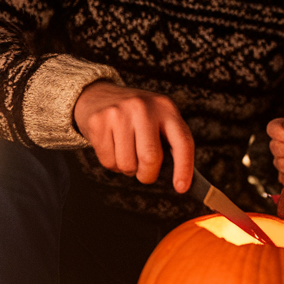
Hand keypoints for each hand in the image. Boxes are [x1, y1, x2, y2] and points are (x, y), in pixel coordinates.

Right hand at [73, 81, 193, 191]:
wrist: (99, 95)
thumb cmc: (136, 118)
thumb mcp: (158, 120)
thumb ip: (169, 144)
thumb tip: (180, 182)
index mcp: (165, 108)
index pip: (182, 142)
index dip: (184, 168)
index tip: (181, 187)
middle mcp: (143, 107)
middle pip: (150, 158)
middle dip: (147, 175)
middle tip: (144, 173)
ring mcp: (119, 112)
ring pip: (127, 164)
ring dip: (127, 169)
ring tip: (126, 153)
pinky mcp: (98, 121)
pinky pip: (108, 161)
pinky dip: (111, 164)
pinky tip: (112, 147)